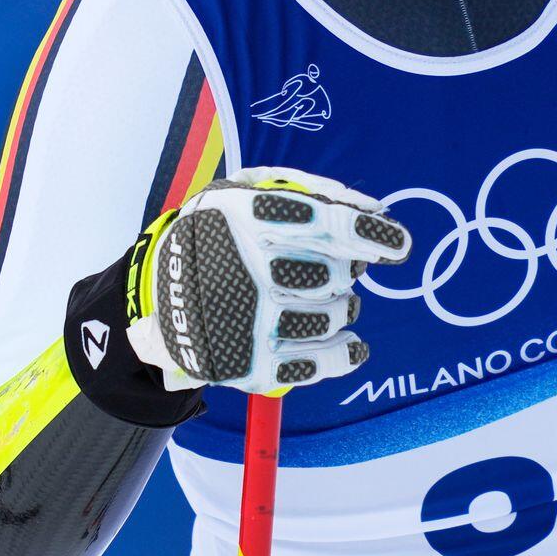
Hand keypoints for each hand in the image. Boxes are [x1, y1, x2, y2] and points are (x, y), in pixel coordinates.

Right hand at [125, 167, 410, 392]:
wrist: (156, 294)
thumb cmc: (221, 233)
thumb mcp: (247, 191)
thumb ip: (312, 189)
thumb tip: (378, 208)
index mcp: (239, 218)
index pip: (321, 223)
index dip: (369, 233)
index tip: (400, 245)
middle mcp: (239, 270)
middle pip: (334, 273)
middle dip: (350, 269)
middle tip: (341, 268)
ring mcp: (241, 322)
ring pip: (332, 316)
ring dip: (346, 307)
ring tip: (334, 300)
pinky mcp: (244, 365)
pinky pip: (316, 365)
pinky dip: (344, 354)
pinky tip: (352, 345)